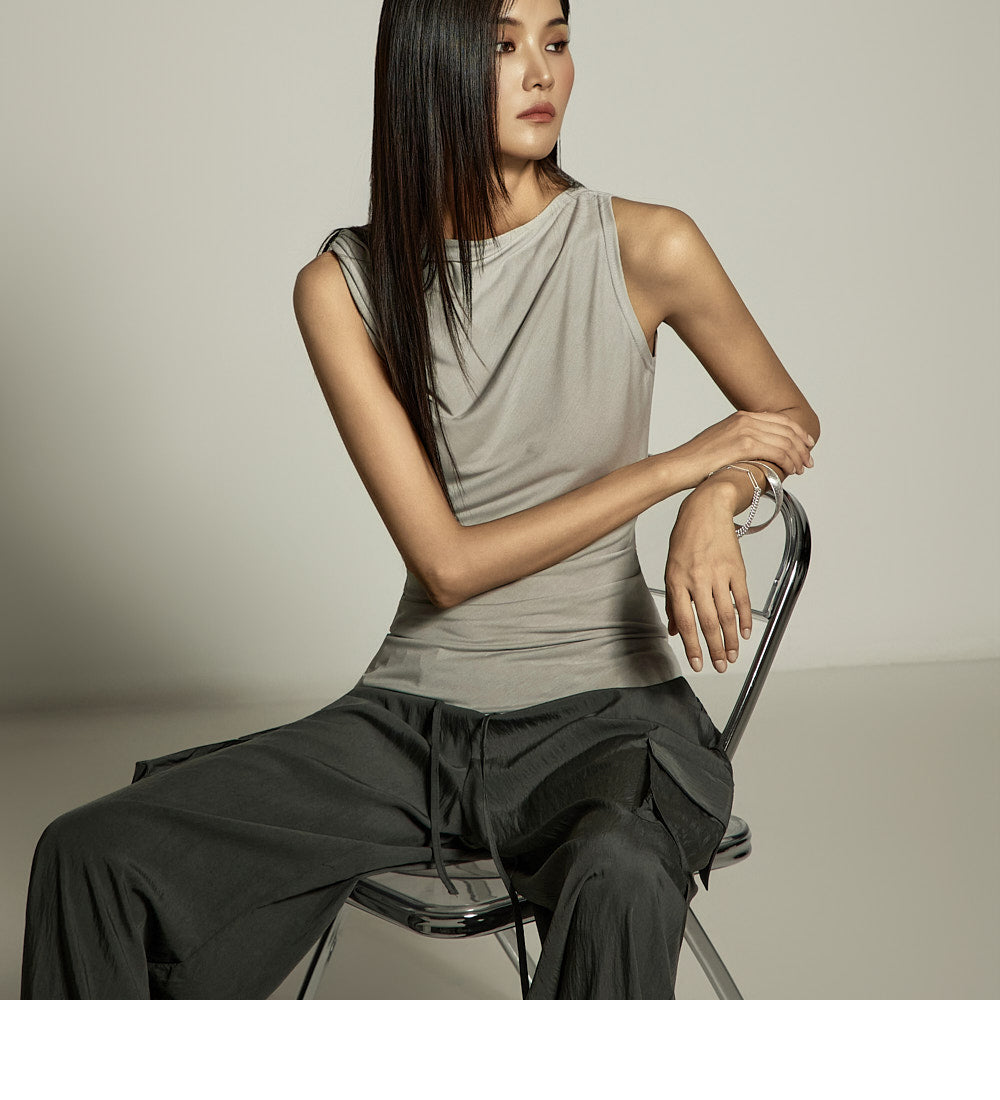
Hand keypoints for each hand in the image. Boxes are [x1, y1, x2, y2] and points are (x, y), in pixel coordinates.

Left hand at [664, 489, 751, 673]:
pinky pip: (741, 598)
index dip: (692, 645)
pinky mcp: (736, 568)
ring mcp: (718, 573)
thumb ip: (673, 601)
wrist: (707, 508)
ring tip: (732, 656)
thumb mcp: (671, 568)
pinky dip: (744, 618)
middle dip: (714, 649)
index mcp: (677, 580)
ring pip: (726, 614)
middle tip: (719, 666)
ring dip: (730, 639)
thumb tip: (673, 630)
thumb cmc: (685, 538)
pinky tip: (745, 633)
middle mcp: (697, 578)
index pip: (685, 621)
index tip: (697, 663)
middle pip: (707, 622)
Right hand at [666, 409, 814, 489]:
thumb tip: (753, 454)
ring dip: (797, 456)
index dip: (797, 432)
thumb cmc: (695, 461)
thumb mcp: (720, 443)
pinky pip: (777, 452)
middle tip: (808, 461)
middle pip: (786, 429)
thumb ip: (739, 442)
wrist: (679, 466)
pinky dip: (788, 462)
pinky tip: (790, 471)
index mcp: (741, 416)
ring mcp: (745, 431)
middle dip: (802, 446)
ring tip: (800, 469)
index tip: (806, 445)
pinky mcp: (744, 445)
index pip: (780, 420)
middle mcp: (745, 419)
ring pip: (785, 441)